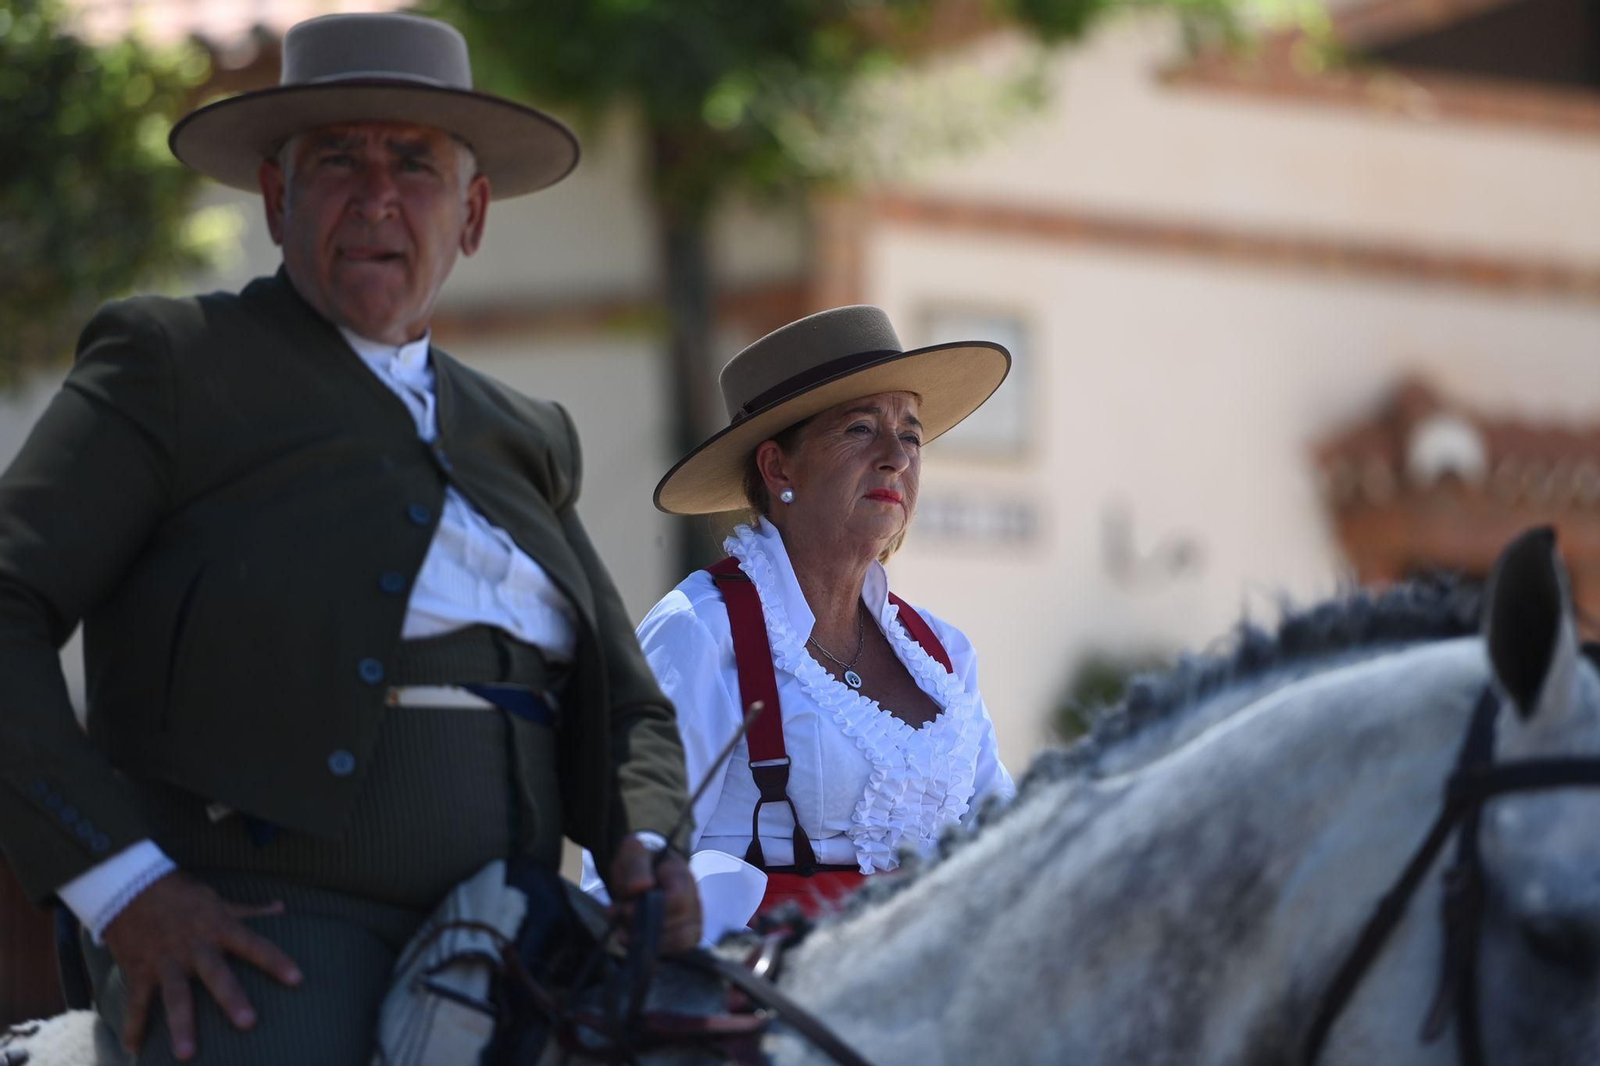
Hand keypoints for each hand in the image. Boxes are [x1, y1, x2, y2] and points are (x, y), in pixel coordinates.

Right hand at [102, 871, 301, 1060]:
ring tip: (187, 1055)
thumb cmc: (179, 893)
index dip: (276, 961)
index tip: (297, 980)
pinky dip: (133, 1026)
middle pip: (216, 974)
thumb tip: (281, 908)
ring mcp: (166, 960)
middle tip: (248, 1024)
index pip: (254, 944)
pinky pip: (136, 1001)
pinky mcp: (139, 969)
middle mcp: (195, 946)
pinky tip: (134, 1051)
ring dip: (181, 1024)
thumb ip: (248, 910)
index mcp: (218, 927)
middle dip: (231, 998)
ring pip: (175, 995)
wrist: (128, 885)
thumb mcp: (215, 898)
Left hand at [607, 836, 700, 952]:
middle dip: (647, 928)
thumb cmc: (639, 860)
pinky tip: (633, 942)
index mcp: (681, 875)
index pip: (679, 899)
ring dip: (650, 943)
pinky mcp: (685, 935)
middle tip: (622, 919)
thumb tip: (641, 887)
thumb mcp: (633, 853)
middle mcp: (693, 898)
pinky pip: (678, 952)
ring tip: (624, 934)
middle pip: (681, 925)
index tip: (627, 909)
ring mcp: (692, 918)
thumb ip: (636, 867)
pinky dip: (654, 952)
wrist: (641, 869)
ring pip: (682, 943)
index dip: (653, 909)